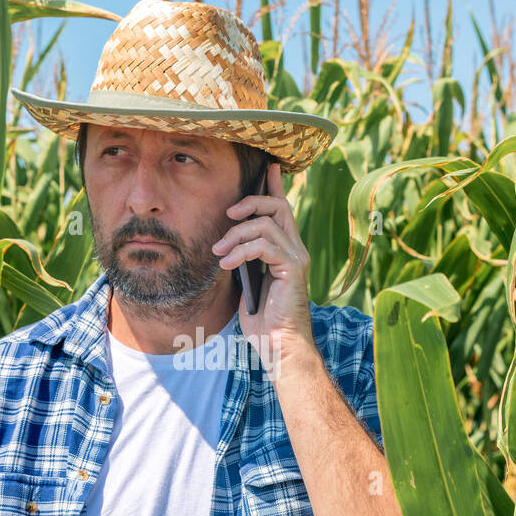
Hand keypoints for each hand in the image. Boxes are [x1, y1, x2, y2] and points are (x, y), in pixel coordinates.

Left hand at [211, 162, 314, 376]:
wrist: (278, 346)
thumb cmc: (263, 323)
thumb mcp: (247, 285)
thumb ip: (244, 262)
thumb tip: (226, 245)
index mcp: (285, 250)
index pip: (282, 209)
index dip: (274, 187)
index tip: (267, 168)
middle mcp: (296, 249)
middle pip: (278, 206)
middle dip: (250, 202)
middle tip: (227, 215)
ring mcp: (297, 257)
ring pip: (266, 224)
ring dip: (236, 235)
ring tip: (219, 253)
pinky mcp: (293, 268)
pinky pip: (264, 245)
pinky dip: (241, 251)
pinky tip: (227, 265)